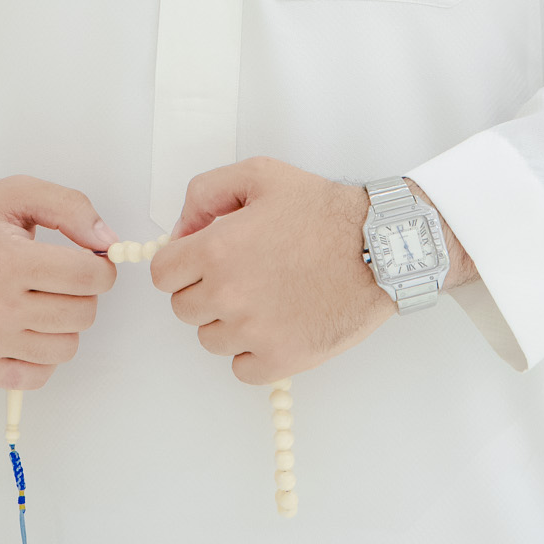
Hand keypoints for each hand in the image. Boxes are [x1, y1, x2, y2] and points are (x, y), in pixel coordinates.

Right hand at [0, 178, 117, 390]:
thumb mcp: (17, 194)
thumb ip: (70, 208)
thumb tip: (108, 241)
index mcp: (8, 261)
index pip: (87, 278)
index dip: (101, 267)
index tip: (91, 262)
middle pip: (82, 314)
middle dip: (83, 293)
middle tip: (60, 278)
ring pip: (66, 347)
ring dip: (64, 323)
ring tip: (42, 300)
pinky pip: (37, 376)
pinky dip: (42, 355)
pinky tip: (28, 328)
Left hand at [151, 157, 389, 384]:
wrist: (379, 247)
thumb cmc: (324, 210)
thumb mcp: (260, 175)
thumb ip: (206, 194)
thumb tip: (180, 231)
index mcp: (216, 249)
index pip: (164, 275)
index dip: (181, 265)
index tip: (203, 261)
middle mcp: (228, 294)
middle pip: (184, 308)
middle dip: (204, 290)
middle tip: (241, 274)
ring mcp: (254, 331)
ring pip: (210, 339)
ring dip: (228, 322)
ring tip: (264, 297)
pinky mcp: (281, 359)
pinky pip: (241, 368)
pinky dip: (252, 353)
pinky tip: (275, 325)